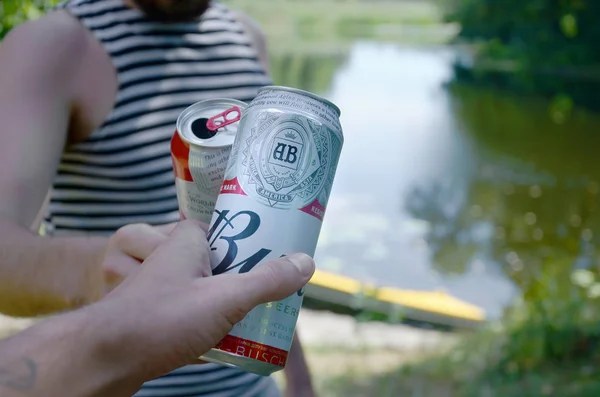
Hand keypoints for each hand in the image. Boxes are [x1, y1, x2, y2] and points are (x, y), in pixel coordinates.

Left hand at [90, 220, 315, 388]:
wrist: (103, 357)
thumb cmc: (160, 318)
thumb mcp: (225, 298)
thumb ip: (267, 281)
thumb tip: (307, 263)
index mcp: (187, 240)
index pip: (228, 228)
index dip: (254, 240)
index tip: (278, 253)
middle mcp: (173, 258)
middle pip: (224, 261)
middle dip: (248, 279)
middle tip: (274, 293)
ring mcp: (163, 288)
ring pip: (209, 289)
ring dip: (231, 305)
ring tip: (255, 319)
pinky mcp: (157, 315)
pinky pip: (194, 312)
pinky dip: (212, 323)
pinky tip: (226, 340)